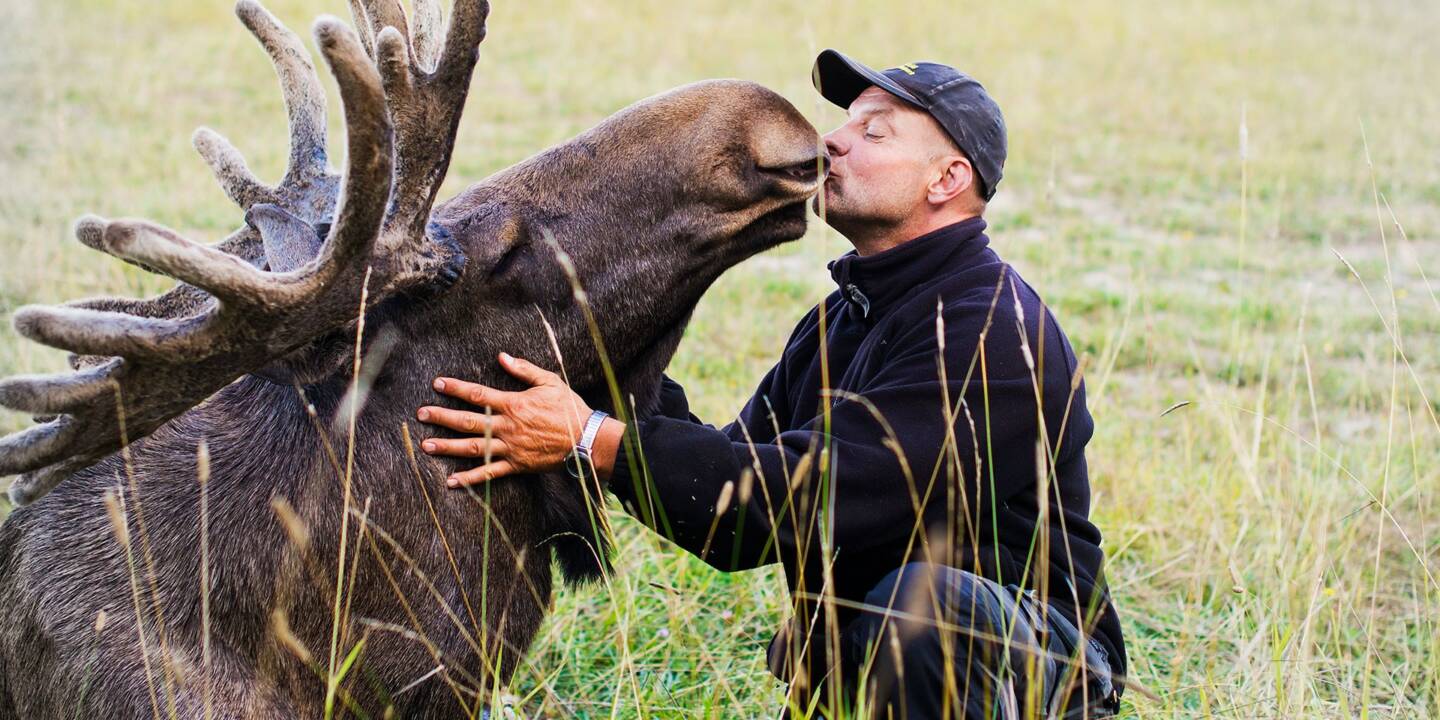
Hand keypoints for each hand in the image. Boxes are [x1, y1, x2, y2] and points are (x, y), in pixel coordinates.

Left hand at [417, 352, 591, 486]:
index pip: (478, 394)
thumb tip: (502, 357)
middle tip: (421, 414)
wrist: (587, 440)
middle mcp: (507, 427)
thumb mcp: (550, 382)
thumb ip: (524, 370)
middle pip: (467, 421)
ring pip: (472, 448)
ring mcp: (510, 448)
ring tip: (426, 445)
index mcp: (513, 404)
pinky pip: (489, 474)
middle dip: (442, 417)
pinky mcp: (516, 465)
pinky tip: (452, 482)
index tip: (437, 384)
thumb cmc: (569, 409)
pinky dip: (470, 478)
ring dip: (447, 446)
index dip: (456, 388)